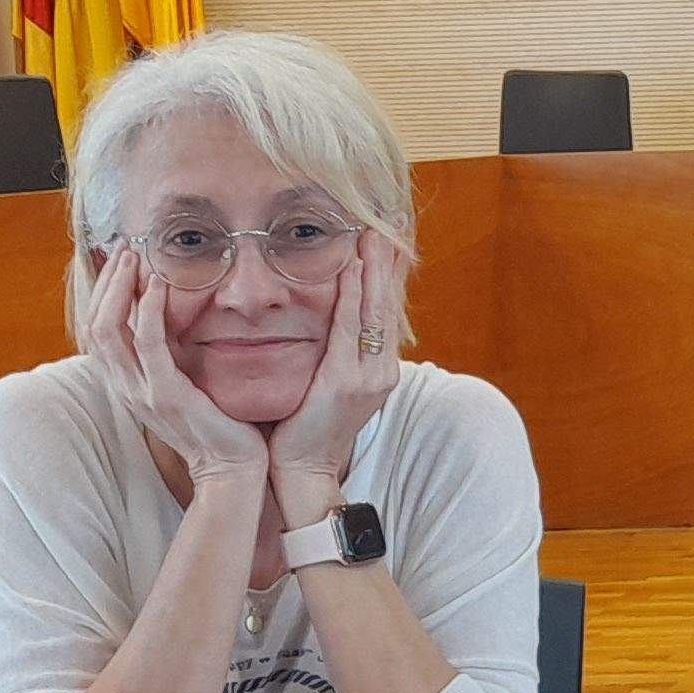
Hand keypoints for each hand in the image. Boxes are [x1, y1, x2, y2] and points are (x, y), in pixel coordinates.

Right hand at [94, 251, 265, 489]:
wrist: (231, 468)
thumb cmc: (215, 426)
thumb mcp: (180, 389)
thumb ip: (166, 361)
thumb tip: (166, 326)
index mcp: (126, 385)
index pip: (95, 331)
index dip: (100, 294)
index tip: (117, 262)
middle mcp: (125, 388)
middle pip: (93, 324)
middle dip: (106, 282)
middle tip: (125, 249)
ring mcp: (141, 392)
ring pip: (108, 329)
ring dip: (119, 286)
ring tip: (136, 255)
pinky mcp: (166, 393)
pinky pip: (147, 342)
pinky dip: (148, 308)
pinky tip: (158, 283)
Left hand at [267, 229, 401, 524]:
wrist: (303, 470)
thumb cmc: (307, 428)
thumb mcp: (329, 384)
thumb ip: (336, 353)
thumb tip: (328, 321)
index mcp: (378, 369)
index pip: (386, 311)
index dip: (390, 274)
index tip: (390, 238)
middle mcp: (381, 370)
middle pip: (388, 304)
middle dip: (388, 262)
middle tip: (388, 222)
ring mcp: (368, 377)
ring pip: (374, 311)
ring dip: (374, 268)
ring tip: (373, 233)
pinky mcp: (345, 382)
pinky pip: (350, 329)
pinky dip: (353, 295)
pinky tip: (352, 267)